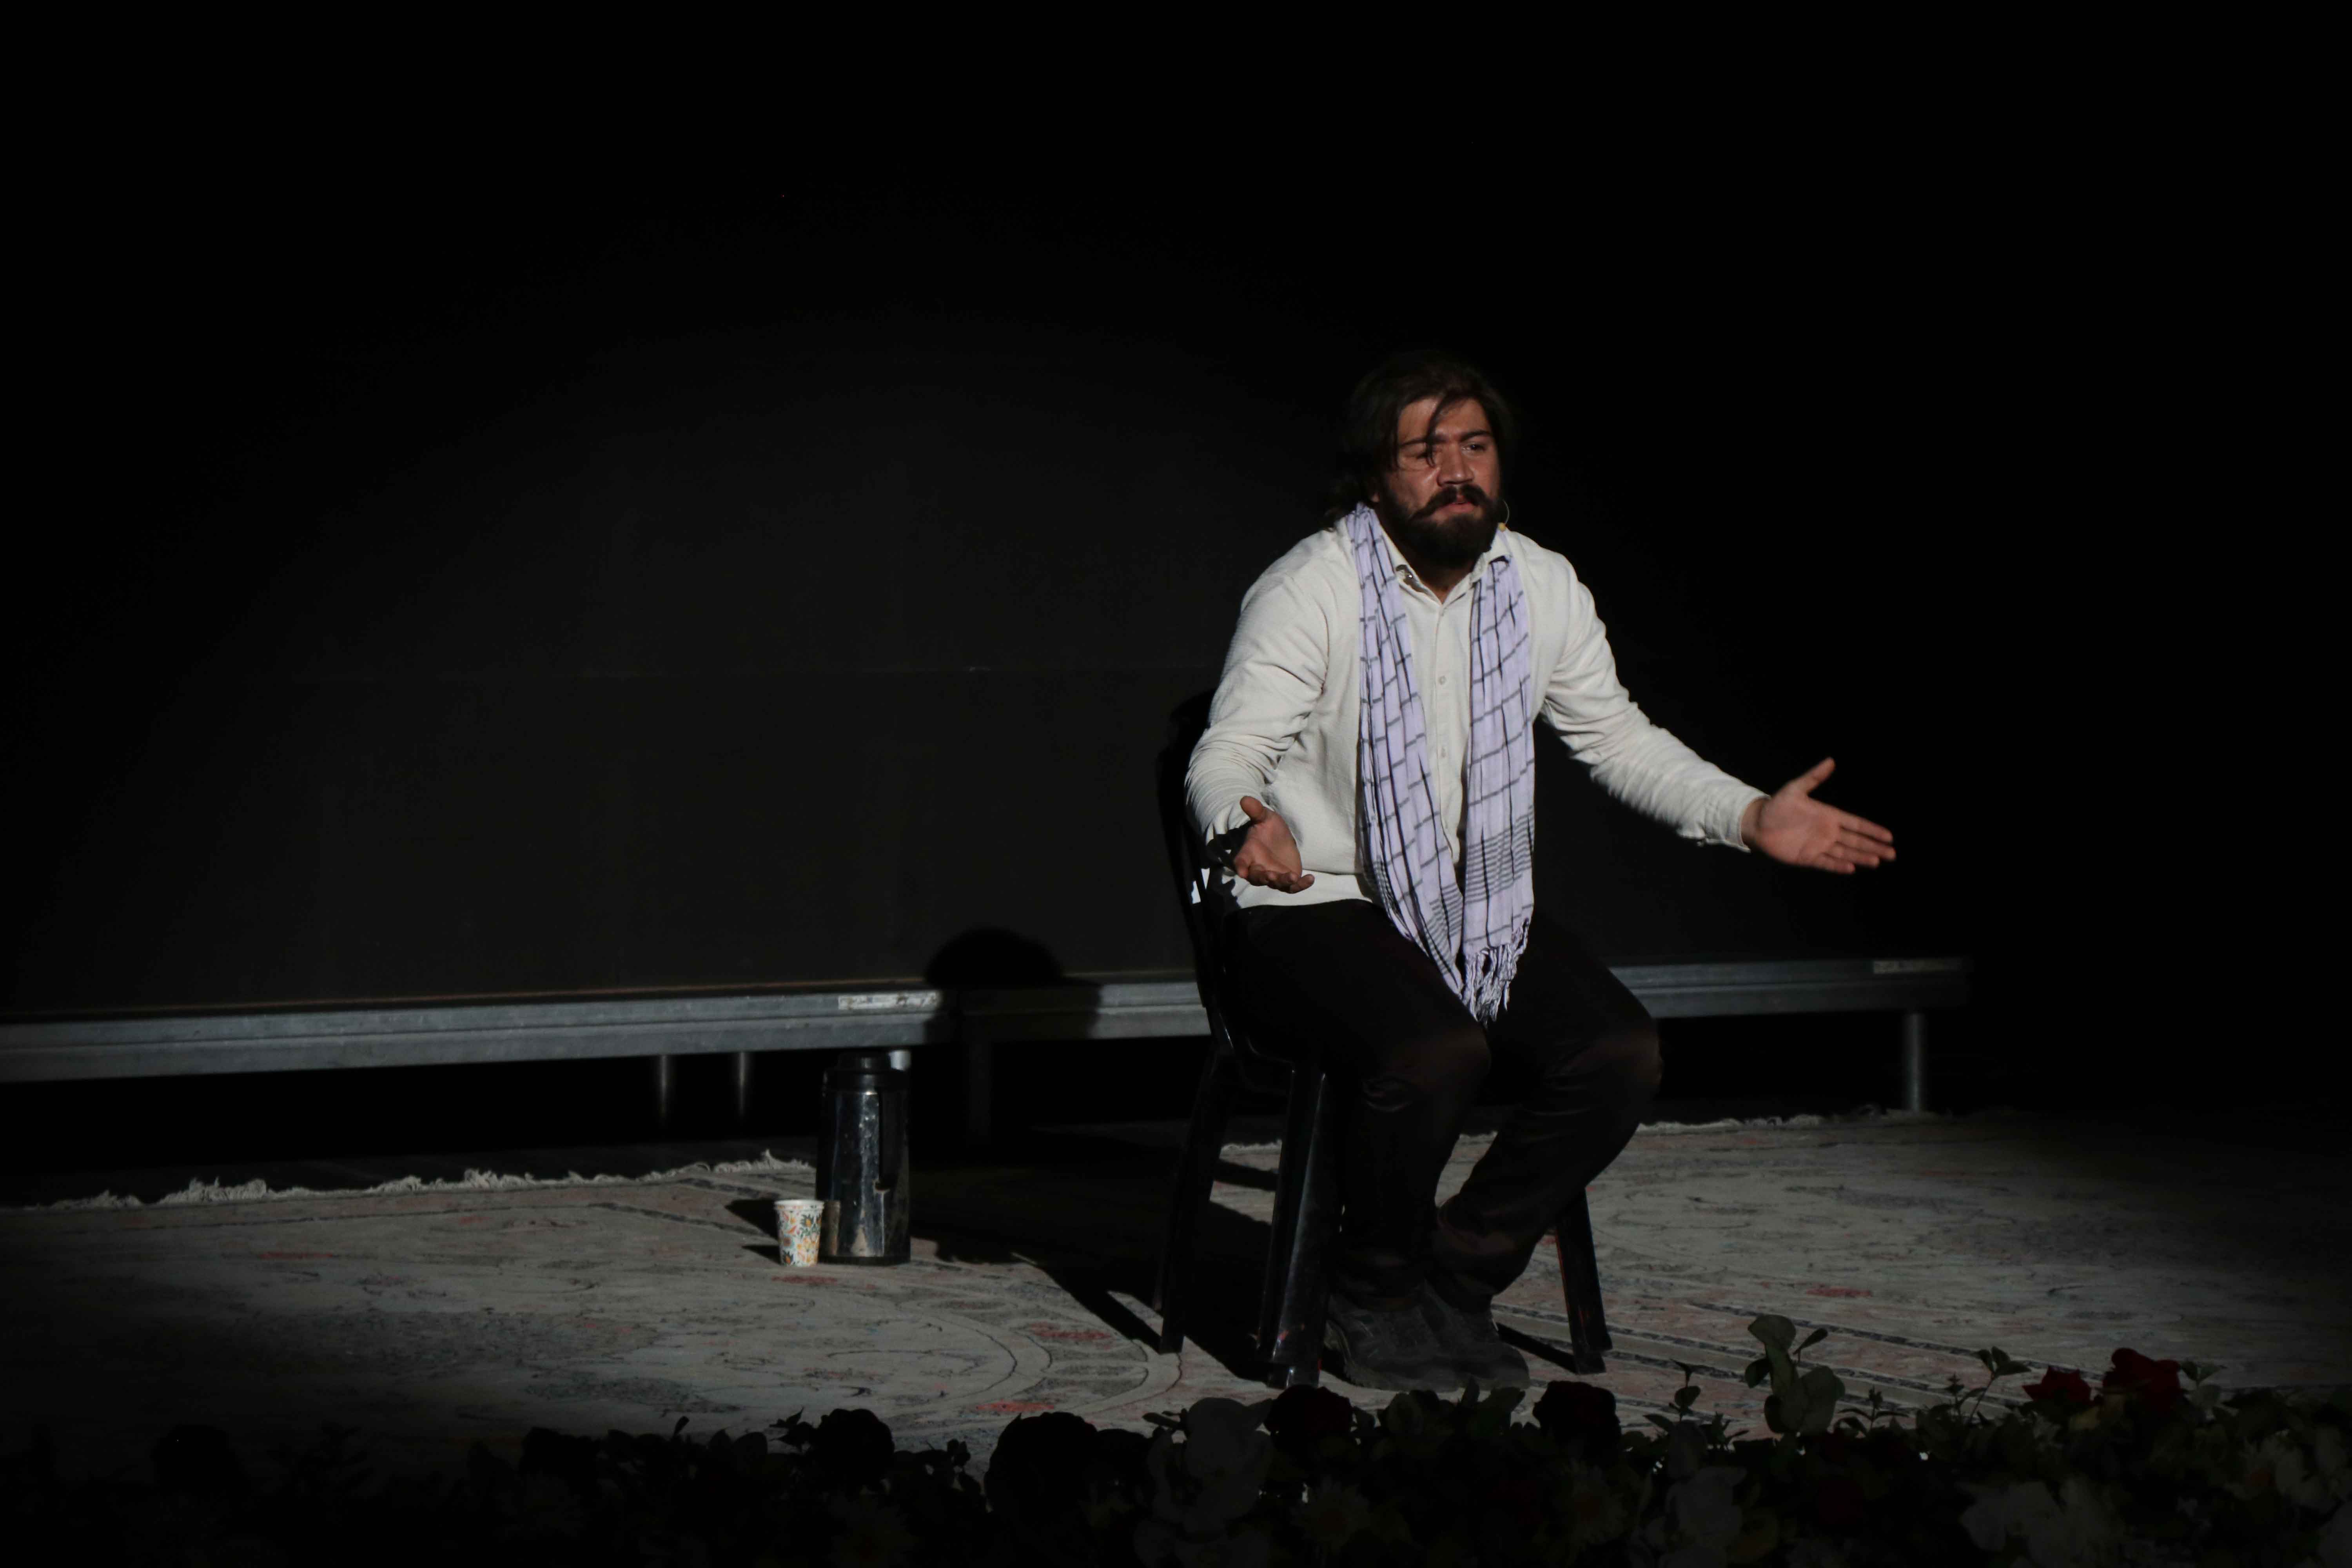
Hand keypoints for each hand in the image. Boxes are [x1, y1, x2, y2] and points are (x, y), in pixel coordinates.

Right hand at [1231, 796, 1314, 892]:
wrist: (1280, 839)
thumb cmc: (1268, 828)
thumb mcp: (1264, 817)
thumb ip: (1256, 811)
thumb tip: (1245, 799)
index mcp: (1249, 853)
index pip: (1241, 862)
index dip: (1240, 867)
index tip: (1241, 872)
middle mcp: (1259, 868)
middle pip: (1258, 877)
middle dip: (1264, 877)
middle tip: (1271, 876)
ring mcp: (1273, 876)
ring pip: (1276, 884)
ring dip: (1283, 882)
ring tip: (1293, 877)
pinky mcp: (1287, 881)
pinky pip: (1292, 887)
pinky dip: (1301, 885)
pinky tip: (1310, 879)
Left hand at [1740, 759, 1895, 874]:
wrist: (1757, 823)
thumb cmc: (1777, 805)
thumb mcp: (1795, 789)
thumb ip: (1813, 777)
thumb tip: (1831, 760)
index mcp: (1829, 816)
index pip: (1856, 823)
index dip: (1872, 830)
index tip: (1889, 836)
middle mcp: (1828, 832)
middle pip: (1855, 841)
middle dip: (1873, 847)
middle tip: (1892, 853)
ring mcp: (1819, 846)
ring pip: (1845, 853)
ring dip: (1861, 857)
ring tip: (1877, 861)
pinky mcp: (1807, 857)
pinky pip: (1826, 862)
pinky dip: (1838, 866)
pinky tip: (1852, 868)